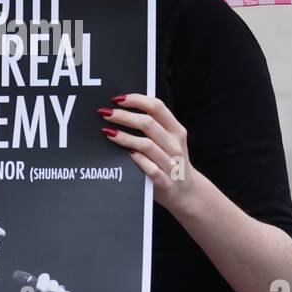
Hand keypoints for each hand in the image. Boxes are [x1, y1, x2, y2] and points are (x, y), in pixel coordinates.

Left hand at [98, 93, 197, 210]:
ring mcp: (171, 164)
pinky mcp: (164, 182)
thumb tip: (123, 108)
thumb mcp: (169, 141)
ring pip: (146, 145)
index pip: (157, 107)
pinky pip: (148, 168)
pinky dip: (136, 160)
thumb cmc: (169, 161)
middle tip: (105, 113)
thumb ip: (153, 126)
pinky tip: (124, 155)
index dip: (136, 100)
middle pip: (148, 124)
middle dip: (123, 116)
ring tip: (107, 132)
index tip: (117, 99)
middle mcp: (175, 145)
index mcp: (176, 130)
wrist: (186, 192)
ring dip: (124, 137)